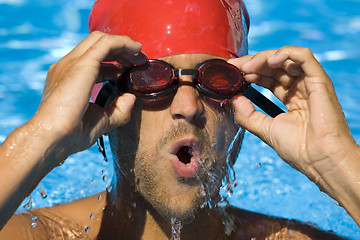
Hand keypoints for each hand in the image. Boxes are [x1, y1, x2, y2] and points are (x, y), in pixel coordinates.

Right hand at [32, 31, 146, 165]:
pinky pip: (107, 43)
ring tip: (140, 56)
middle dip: (120, 50)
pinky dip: (124, 43)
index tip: (129, 71)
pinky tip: (137, 50)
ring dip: (124, 45)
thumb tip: (131, 98)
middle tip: (138, 61)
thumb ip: (118, 110)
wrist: (53, 138)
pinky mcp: (83, 64)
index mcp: (69, 77)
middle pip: (97, 44)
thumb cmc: (71, 134)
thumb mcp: (102, 121)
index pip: (92, 59)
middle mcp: (68, 66)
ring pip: (102, 40)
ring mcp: (73, 62)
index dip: (113, 63)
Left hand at [229, 46, 357, 182]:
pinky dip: (285, 53)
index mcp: (290, 98)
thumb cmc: (299, 149)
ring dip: (263, 58)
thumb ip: (247, 115)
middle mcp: (300, 88)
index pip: (268, 77)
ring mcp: (310, 83)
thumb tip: (234, 98)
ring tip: (247, 67)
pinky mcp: (319, 80)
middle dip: (252, 63)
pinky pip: (304, 56)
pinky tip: (268, 61)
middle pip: (274, 66)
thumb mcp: (264, 129)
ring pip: (286, 58)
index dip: (250, 73)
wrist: (319, 160)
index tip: (232, 73)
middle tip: (235, 68)